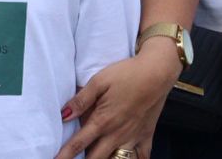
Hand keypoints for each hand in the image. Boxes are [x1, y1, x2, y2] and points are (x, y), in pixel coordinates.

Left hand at [53, 44, 176, 158]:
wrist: (158, 71)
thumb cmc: (127, 73)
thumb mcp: (100, 81)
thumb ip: (81, 100)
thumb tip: (63, 114)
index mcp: (102, 121)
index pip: (78, 144)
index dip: (64, 155)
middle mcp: (116, 134)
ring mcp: (132, 137)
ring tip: (98, 158)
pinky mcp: (146, 135)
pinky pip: (141, 157)